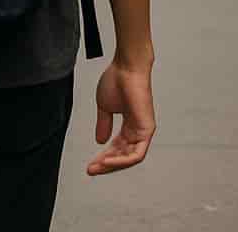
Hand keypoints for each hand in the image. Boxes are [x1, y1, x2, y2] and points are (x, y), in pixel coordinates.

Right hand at [88, 58, 155, 176]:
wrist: (125, 67)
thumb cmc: (117, 80)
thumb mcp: (104, 108)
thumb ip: (103, 125)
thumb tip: (100, 141)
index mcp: (128, 126)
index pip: (117, 149)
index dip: (103, 158)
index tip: (90, 164)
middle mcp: (137, 130)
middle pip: (122, 157)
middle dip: (106, 165)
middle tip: (91, 170)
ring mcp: (143, 131)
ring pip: (129, 159)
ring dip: (112, 165)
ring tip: (97, 167)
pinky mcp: (147, 130)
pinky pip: (136, 154)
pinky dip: (122, 161)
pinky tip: (107, 161)